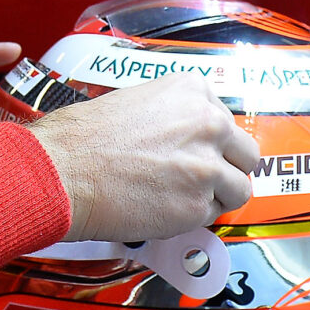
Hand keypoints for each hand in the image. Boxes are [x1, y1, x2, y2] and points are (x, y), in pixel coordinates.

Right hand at [26, 77, 259, 242]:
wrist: (62, 170)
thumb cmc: (84, 137)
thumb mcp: (138, 100)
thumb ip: (175, 115)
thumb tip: (188, 137)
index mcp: (194, 91)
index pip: (227, 121)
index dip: (212, 142)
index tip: (199, 152)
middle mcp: (209, 124)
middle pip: (247, 153)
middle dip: (228, 168)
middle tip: (202, 178)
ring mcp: (207, 166)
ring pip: (239, 189)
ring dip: (217, 196)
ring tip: (185, 197)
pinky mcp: (197, 205)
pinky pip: (212, 215)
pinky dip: (194, 217)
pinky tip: (166, 208)